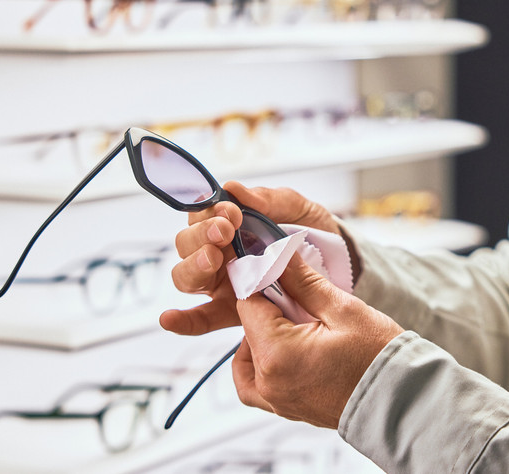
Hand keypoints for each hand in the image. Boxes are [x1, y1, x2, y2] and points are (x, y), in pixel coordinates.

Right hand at [159, 181, 345, 335]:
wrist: (338, 265)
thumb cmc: (311, 231)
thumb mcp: (297, 208)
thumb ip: (269, 199)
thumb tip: (234, 188)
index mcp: (226, 225)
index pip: (200, 214)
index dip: (208, 211)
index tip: (231, 211)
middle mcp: (217, 254)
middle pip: (186, 244)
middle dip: (201, 235)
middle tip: (226, 231)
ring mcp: (221, 283)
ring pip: (187, 276)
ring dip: (194, 266)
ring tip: (213, 259)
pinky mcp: (230, 311)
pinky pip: (200, 318)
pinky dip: (182, 320)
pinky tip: (169, 319)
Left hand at [233, 254, 403, 428]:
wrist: (401, 400)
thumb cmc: (378, 357)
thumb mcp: (342, 309)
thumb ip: (304, 282)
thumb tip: (280, 255)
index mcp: (278, 354)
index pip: (249, 305)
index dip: (261, 281)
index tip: (278, 271)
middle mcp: (269, 381)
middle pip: (247, 331)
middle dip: (266, 309)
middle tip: (297, 299)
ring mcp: (276, 400)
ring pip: (245, 361)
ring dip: (257, 338)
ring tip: (290, 324)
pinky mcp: (286, 408)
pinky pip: (255, 387)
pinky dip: (258, 367)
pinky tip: (281, 350)